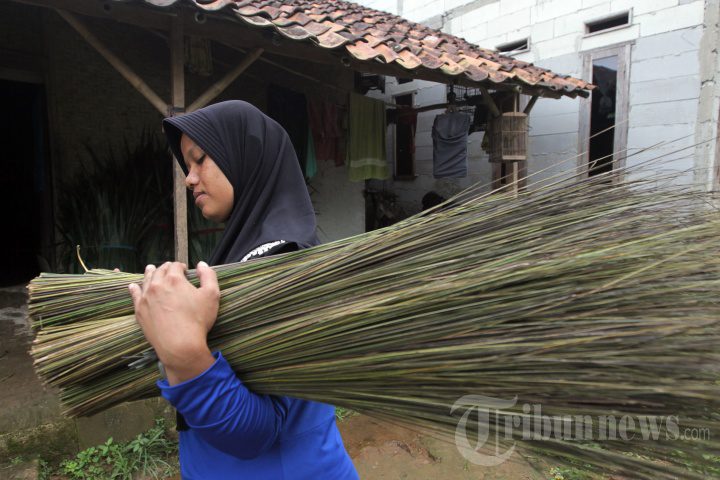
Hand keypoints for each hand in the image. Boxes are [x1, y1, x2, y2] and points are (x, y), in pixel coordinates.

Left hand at [129, 261, 218, 384]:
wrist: (179, 344)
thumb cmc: (197, 320)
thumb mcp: (212, 295)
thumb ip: (208, 276)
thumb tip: (201, 264)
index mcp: (174, 279)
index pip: (175, 266)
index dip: (180, 266)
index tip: (184, 270)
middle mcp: (157, 285)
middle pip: (160, 271)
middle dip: (165, 268)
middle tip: (169, 269)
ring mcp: (146, 298)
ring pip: (146, 280)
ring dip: (150, 273)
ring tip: (150, 269)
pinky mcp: (140, 311)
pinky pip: (135, 295)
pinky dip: (134, 289)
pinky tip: (133, 286)